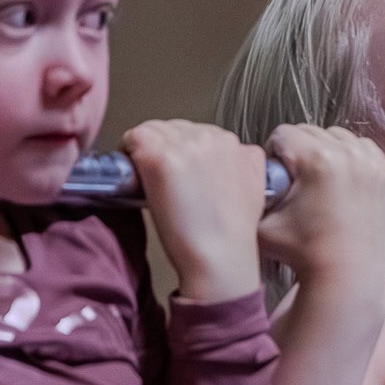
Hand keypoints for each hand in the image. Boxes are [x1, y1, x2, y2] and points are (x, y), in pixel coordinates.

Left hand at [123, 118, 267, 301]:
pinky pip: (134, 138)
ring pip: (154, 129)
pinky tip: (134, 172)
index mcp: (235, 144)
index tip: (180, 171)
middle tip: (163, 178)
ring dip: (147, 149)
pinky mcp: (160, 156)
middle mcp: (211, 137)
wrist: (220, 257)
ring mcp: (184, 145)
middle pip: (176, 128)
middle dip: (167, 147)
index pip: (200, 132)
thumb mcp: (255, 189)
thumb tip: (232, 157)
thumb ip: (246, 163)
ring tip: (148, 176)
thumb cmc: (232, 235)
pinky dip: (128, 150)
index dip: (185, 151)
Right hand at [258, 124, 384, 293]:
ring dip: (326, 151)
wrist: (346, 277)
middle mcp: (349, 156)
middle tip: (298, 180)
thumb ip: (253, 190)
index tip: (279, 173)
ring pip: (339, 137)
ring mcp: (372, 165)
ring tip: (319, 180)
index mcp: (318, 161)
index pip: (284, 134)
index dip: (275, 153)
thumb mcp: (263, 222)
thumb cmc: (304, 254)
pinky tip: (340, 182)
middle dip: (300, 151)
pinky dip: (351, 159)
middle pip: (312, 132)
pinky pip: (364, 151)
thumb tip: (248, 173)